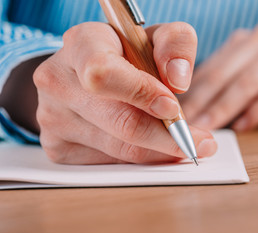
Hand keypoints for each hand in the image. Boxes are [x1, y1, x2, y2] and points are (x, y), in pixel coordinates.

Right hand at [33, 22, 216, 163]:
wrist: (81, 73)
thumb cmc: (122, 55)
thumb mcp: (151, 37)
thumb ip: (174, 44)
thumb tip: (178, 80)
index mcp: (81, 44)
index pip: (105, 74)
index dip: (142, 94)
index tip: (173, 108)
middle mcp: (58, 81)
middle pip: (121, 123)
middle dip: (169, 138)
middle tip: (200, 143)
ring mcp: (52, 118)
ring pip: (120, 150)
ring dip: (159, 151)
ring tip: (182, 143)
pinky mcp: (57, 148)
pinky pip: (109, 164)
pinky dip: (138, 159)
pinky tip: (150, 147)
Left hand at [180, 23, 257, 130]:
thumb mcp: (254, 90)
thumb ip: (228, 96)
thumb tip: (194, 118)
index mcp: (244, 42)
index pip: (209, 70)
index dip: (190, 97)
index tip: (174, 120)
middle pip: (224, 74)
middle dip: (201, 104)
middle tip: (184, 128)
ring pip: (248, 80)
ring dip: (225, 108)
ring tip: (208, 130)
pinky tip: (244, 128)